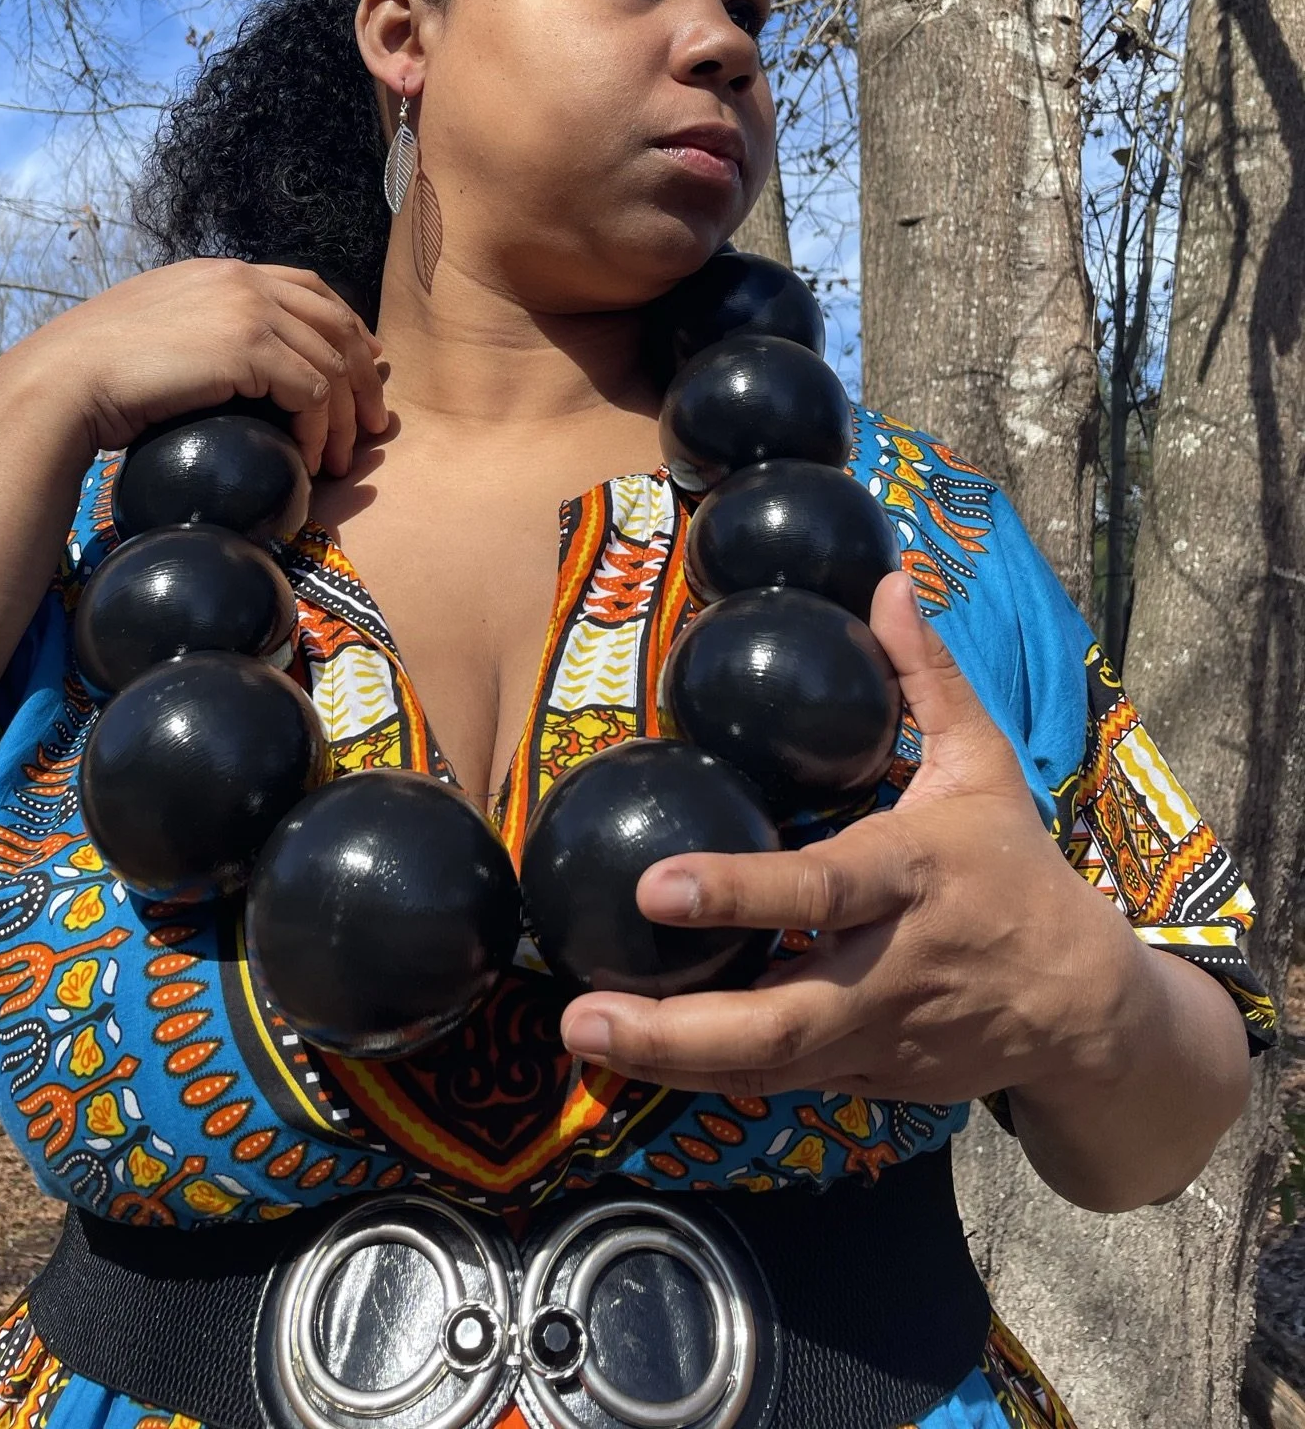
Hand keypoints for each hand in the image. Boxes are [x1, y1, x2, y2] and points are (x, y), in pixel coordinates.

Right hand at [2, 258, 389, 476]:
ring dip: (346, 416)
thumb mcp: (158, 329)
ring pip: (332, 361)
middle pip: (335, 321)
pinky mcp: (249, 348)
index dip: (345, 324)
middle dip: (363, 374)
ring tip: (345, 458)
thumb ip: (201, 329)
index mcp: (222, 271)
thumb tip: (227, 365)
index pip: (307, 287)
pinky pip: (311, 391)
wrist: (66, 378)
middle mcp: (242, 280)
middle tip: (374, 421)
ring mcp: (248, 310)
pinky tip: (312, 458)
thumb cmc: (96, 369)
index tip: (365, 361)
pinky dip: (320, 429)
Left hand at [560, 571, 1145, 1103]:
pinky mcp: (863, 1079)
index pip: (821, 888)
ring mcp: (875, 1037)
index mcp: (914, 878)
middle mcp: (889, 968)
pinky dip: (705, 1078)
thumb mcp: (986, 767)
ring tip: (584, 1040)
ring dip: (670, 1060)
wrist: (1082, 1010)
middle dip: (678, 1027)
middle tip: (583, 1014)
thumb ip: (929, 678)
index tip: (653, 886)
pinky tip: (631, 1064)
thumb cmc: (1016, 872)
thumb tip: (891, 581)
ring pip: (767, 1067)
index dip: (739, 892)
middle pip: (782, 1017)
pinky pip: (776, 1084)